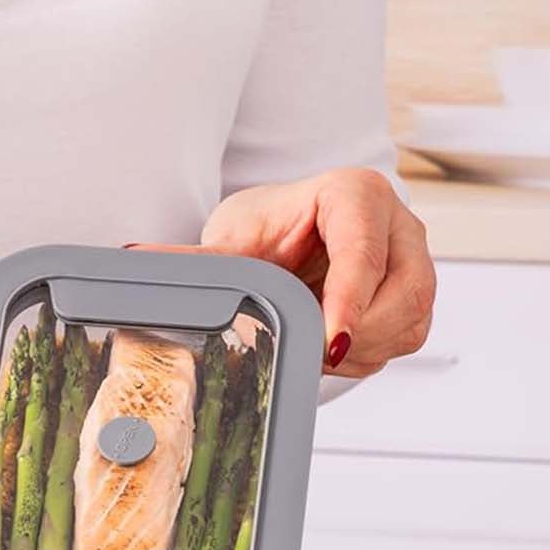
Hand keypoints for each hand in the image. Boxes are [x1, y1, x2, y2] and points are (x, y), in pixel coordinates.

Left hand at [142, 168, 435, 377]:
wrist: (278, 237)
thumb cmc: (258, 232)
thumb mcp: (228, 243)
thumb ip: (196, 258)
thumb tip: (134, 259)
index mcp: (354, 194)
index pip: (364, 250)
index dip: (350, 301)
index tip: (330, 344)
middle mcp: (396, 221)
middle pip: (403, 291)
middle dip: (357, 334)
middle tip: (308, 354)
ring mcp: (412, 258)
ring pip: (409, 320)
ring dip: (361, 349)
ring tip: (311, 345)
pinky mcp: (414, 293)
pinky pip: (407, 338)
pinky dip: (368, 355)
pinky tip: (331, 346)